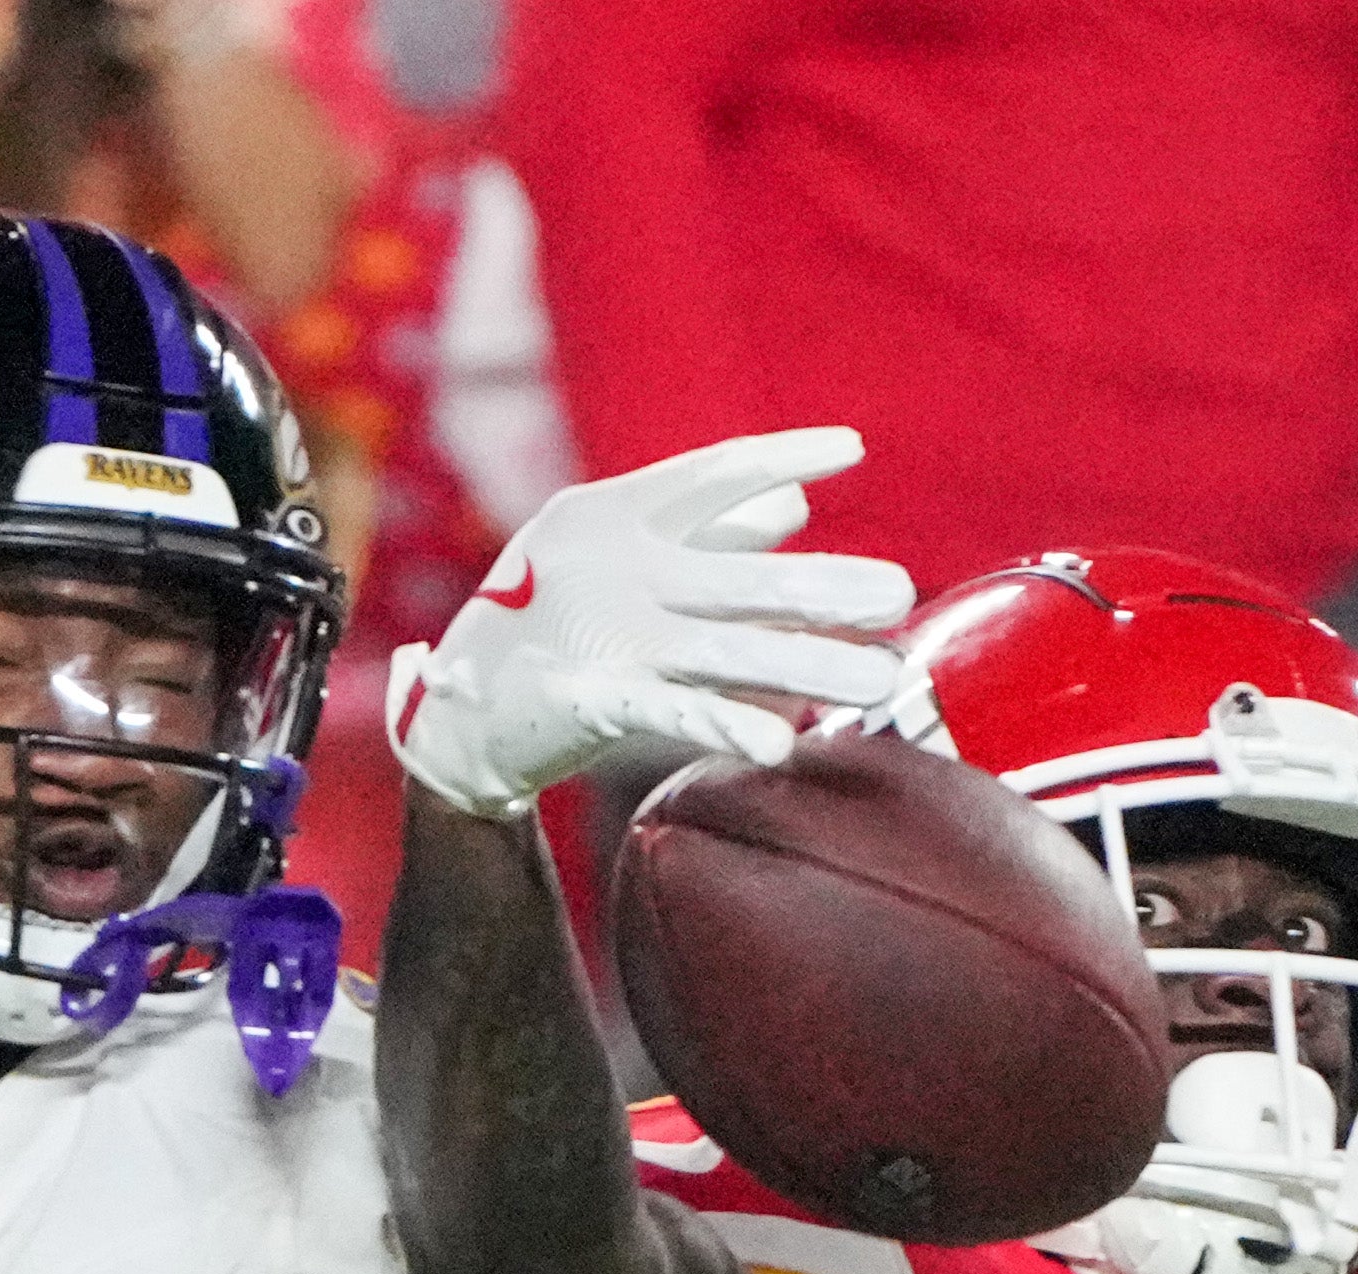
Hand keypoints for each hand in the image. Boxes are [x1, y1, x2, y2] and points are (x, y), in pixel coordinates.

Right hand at [384, 430, 919, 820]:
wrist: (459, 711)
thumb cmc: (551, 623)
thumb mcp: (621, 561)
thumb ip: (705, 532)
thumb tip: (794, 504)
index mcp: (616, 516)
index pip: (710, 474)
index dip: (779, 456)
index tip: (851, 451)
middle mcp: (615, 568)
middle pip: (742, 575)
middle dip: (823, 588)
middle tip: (898, 596)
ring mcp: (604, 636)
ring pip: (725, 649)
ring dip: (807, 664)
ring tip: (880, 681)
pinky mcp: (586, 702)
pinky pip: (670, 712)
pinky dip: (724, 724)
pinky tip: (781, 740)